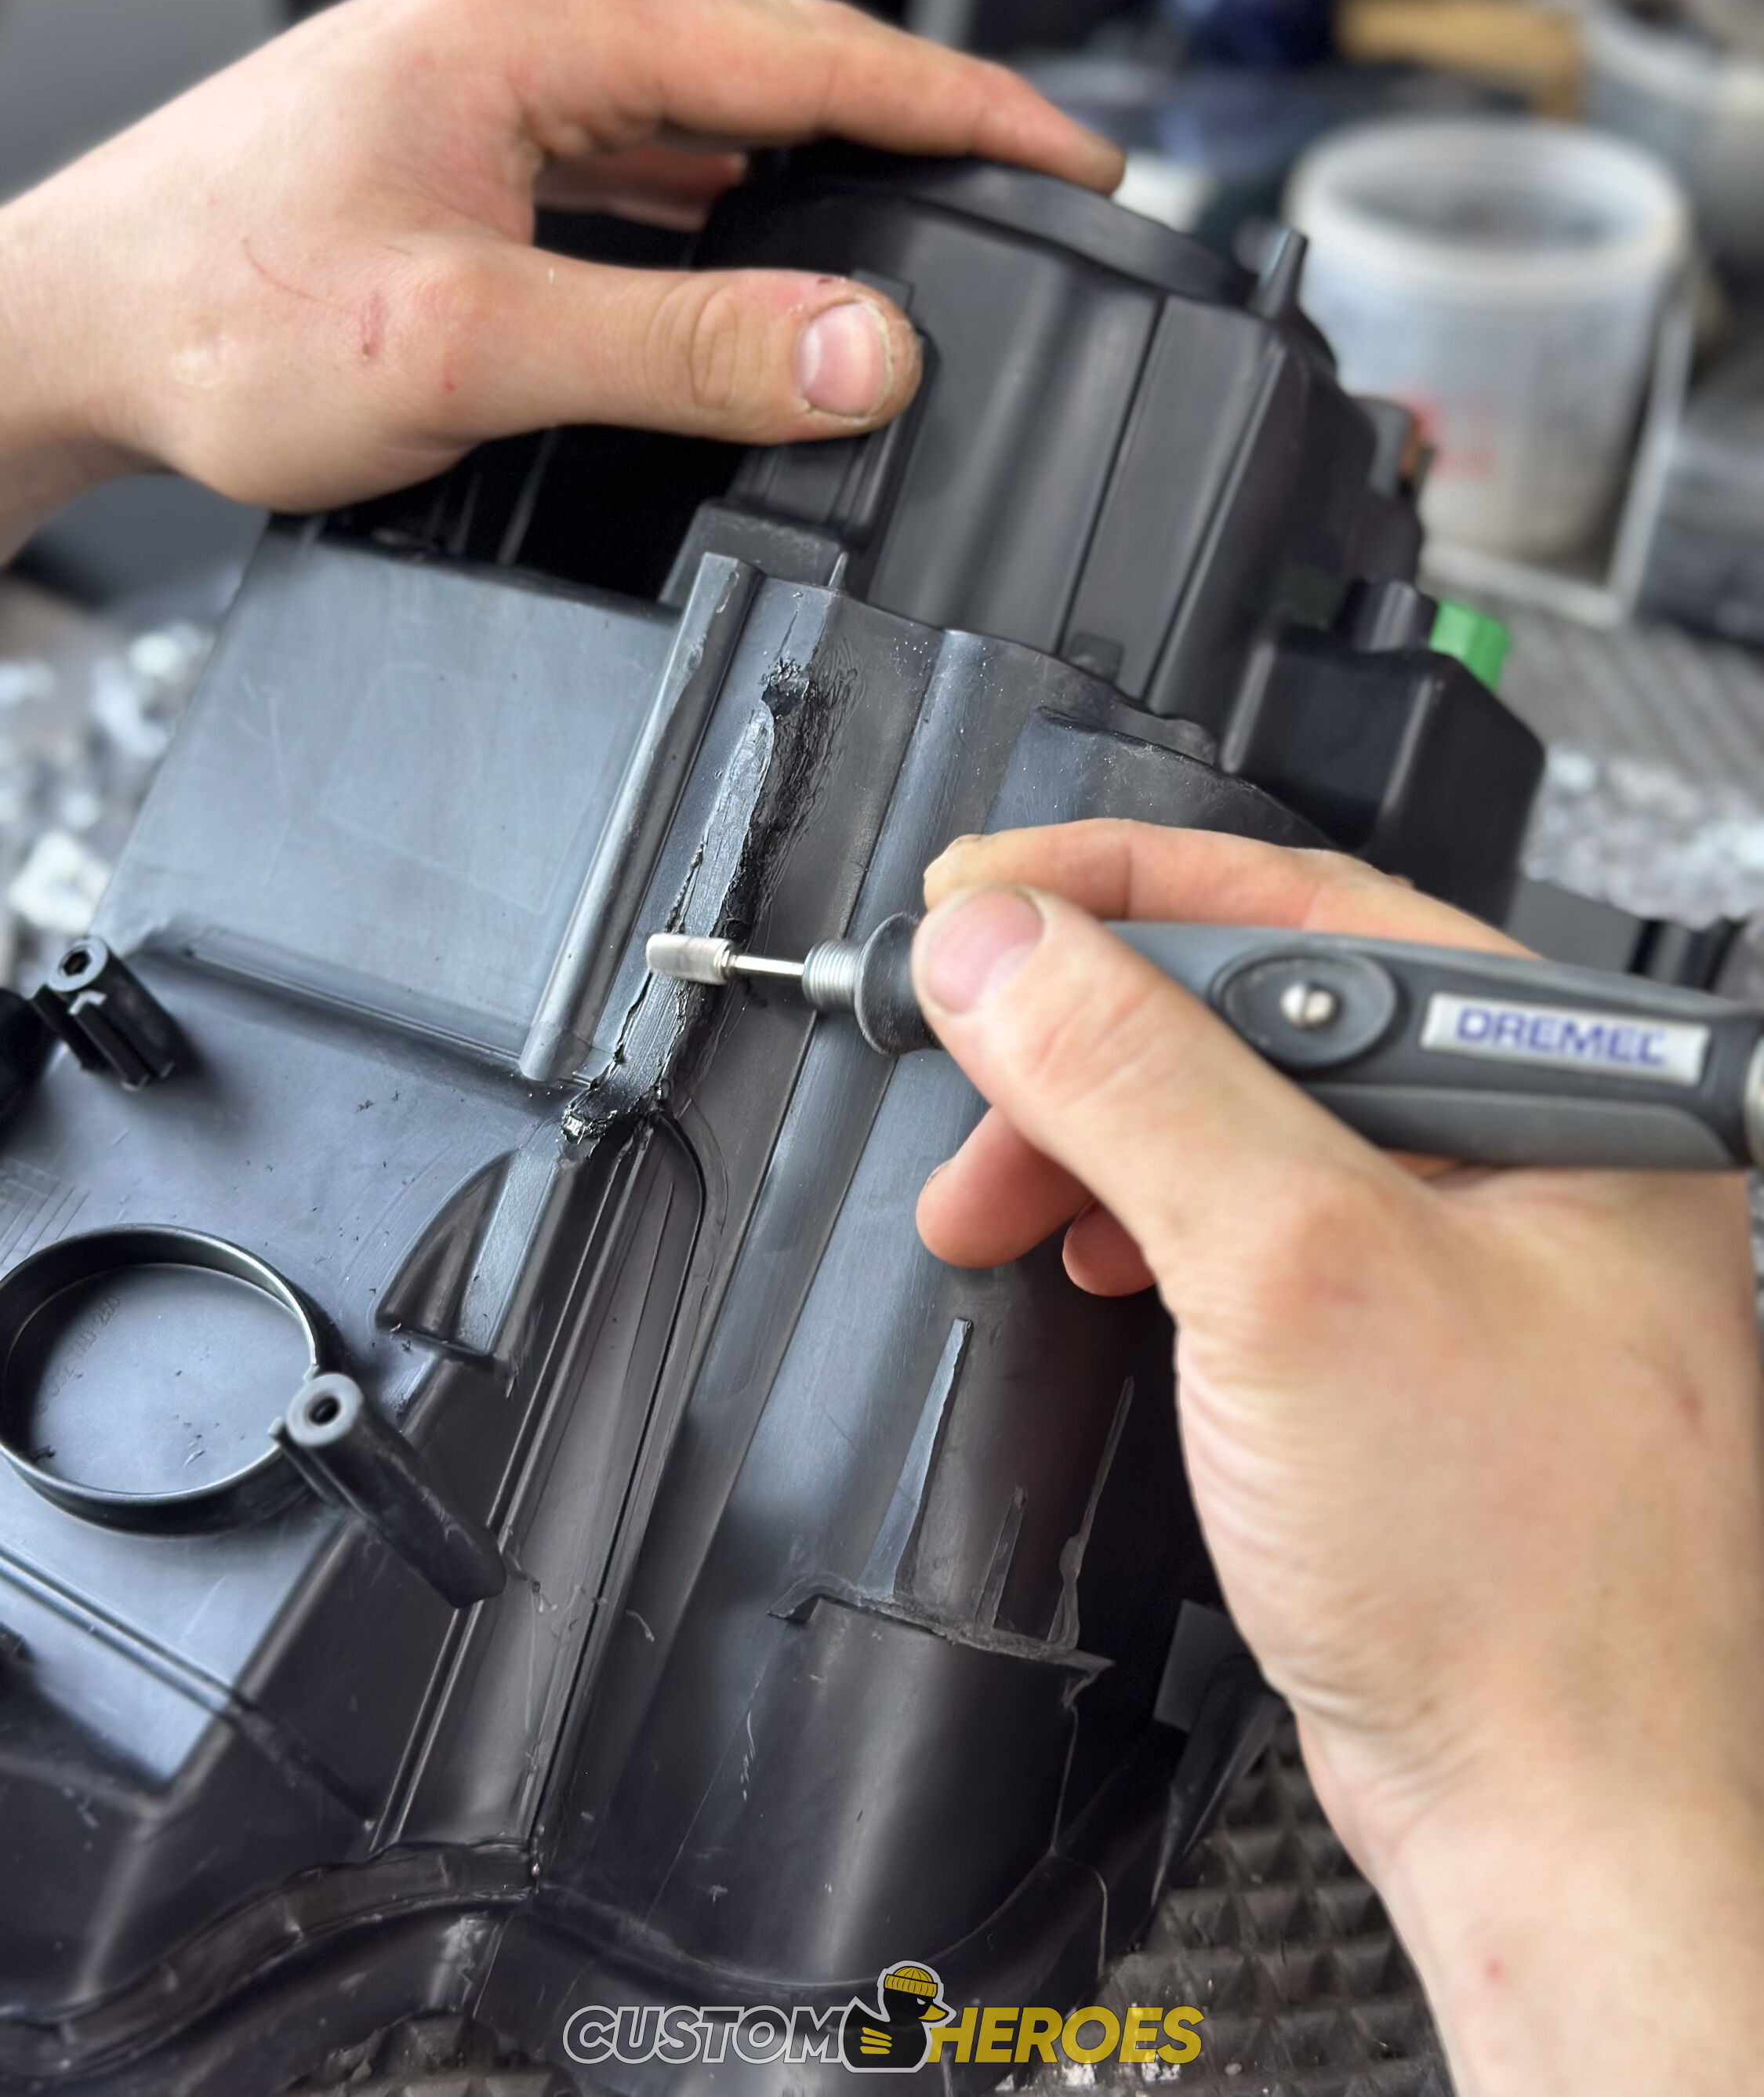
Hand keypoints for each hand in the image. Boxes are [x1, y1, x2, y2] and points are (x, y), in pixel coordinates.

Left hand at [0, 0, 1118, 549]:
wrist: (64, 340)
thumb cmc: (212, 318)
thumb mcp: (469, 342)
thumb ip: (679, 345)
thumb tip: (863, 345)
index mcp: (534, 27)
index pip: (809, 46)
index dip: (962, 103)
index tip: (1075, 153)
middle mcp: (516, 34)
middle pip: (771, 65)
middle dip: (913, 130)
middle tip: (1028, 197)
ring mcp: (486, 90)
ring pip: (705, 120)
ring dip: (816, 175)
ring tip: (927, 235)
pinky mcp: (460, 155)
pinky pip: (637, 171)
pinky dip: (719, 217)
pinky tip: (753, 272)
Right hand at [912, 820, 1763, 2096]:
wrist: (1562, 1822)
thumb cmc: (1520, 1585)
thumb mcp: (1290, 1271)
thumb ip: (1134, 1081)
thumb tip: (1003, 947)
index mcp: (1557, 1076)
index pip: (1307, 903)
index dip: (1115, 889)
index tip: (979, 902)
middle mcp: (1525, 1146)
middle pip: (1258, 1011)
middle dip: (1083, 1040)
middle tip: (963, 1063)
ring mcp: (1466, 1250)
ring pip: (1240, 1123)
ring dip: (1096, 1140)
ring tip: (995, 1195)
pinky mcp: (1406, 1344)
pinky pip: (1251, 1227)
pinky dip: (1147, 1228)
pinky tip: (1095, 1261)